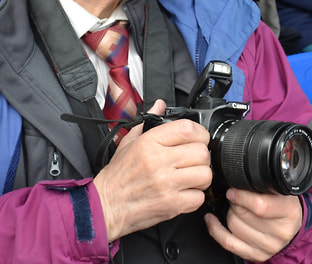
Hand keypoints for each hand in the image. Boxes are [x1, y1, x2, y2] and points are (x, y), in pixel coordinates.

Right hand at [94, 99, 212, 241]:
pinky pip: (199, 197)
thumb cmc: (118, 176)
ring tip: (190, 177)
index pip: (188, 128)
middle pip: (202, 152)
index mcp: (150, 143)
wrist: (107, 205)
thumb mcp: (128, 142)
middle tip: (192, 160)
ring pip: (205, 174)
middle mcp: (159, 161)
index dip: (200, 133)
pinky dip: (195, 196)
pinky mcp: (172, 204)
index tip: (198, 138)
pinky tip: (185, 192)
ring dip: (201, 176)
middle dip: (201, 156)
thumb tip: (160, 105)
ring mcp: (167, 184)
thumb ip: (148, 121)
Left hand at [205, 188, 302, 261]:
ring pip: (234, 226)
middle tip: (236, 195)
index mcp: (289, 212)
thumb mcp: (281, 190)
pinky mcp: (256, 255)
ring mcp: (268, 246)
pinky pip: (228, 242)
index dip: (241, 196)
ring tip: (234, 206)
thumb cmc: (284, 205)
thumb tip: (238, 178)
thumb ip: (264, 184)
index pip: (259, 206)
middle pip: (242, 215)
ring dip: (229, 213)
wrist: (292, 225)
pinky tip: (211, 219)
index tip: (233, 189)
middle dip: (234, 201)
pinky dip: (215, 230)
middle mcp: (280, 232)